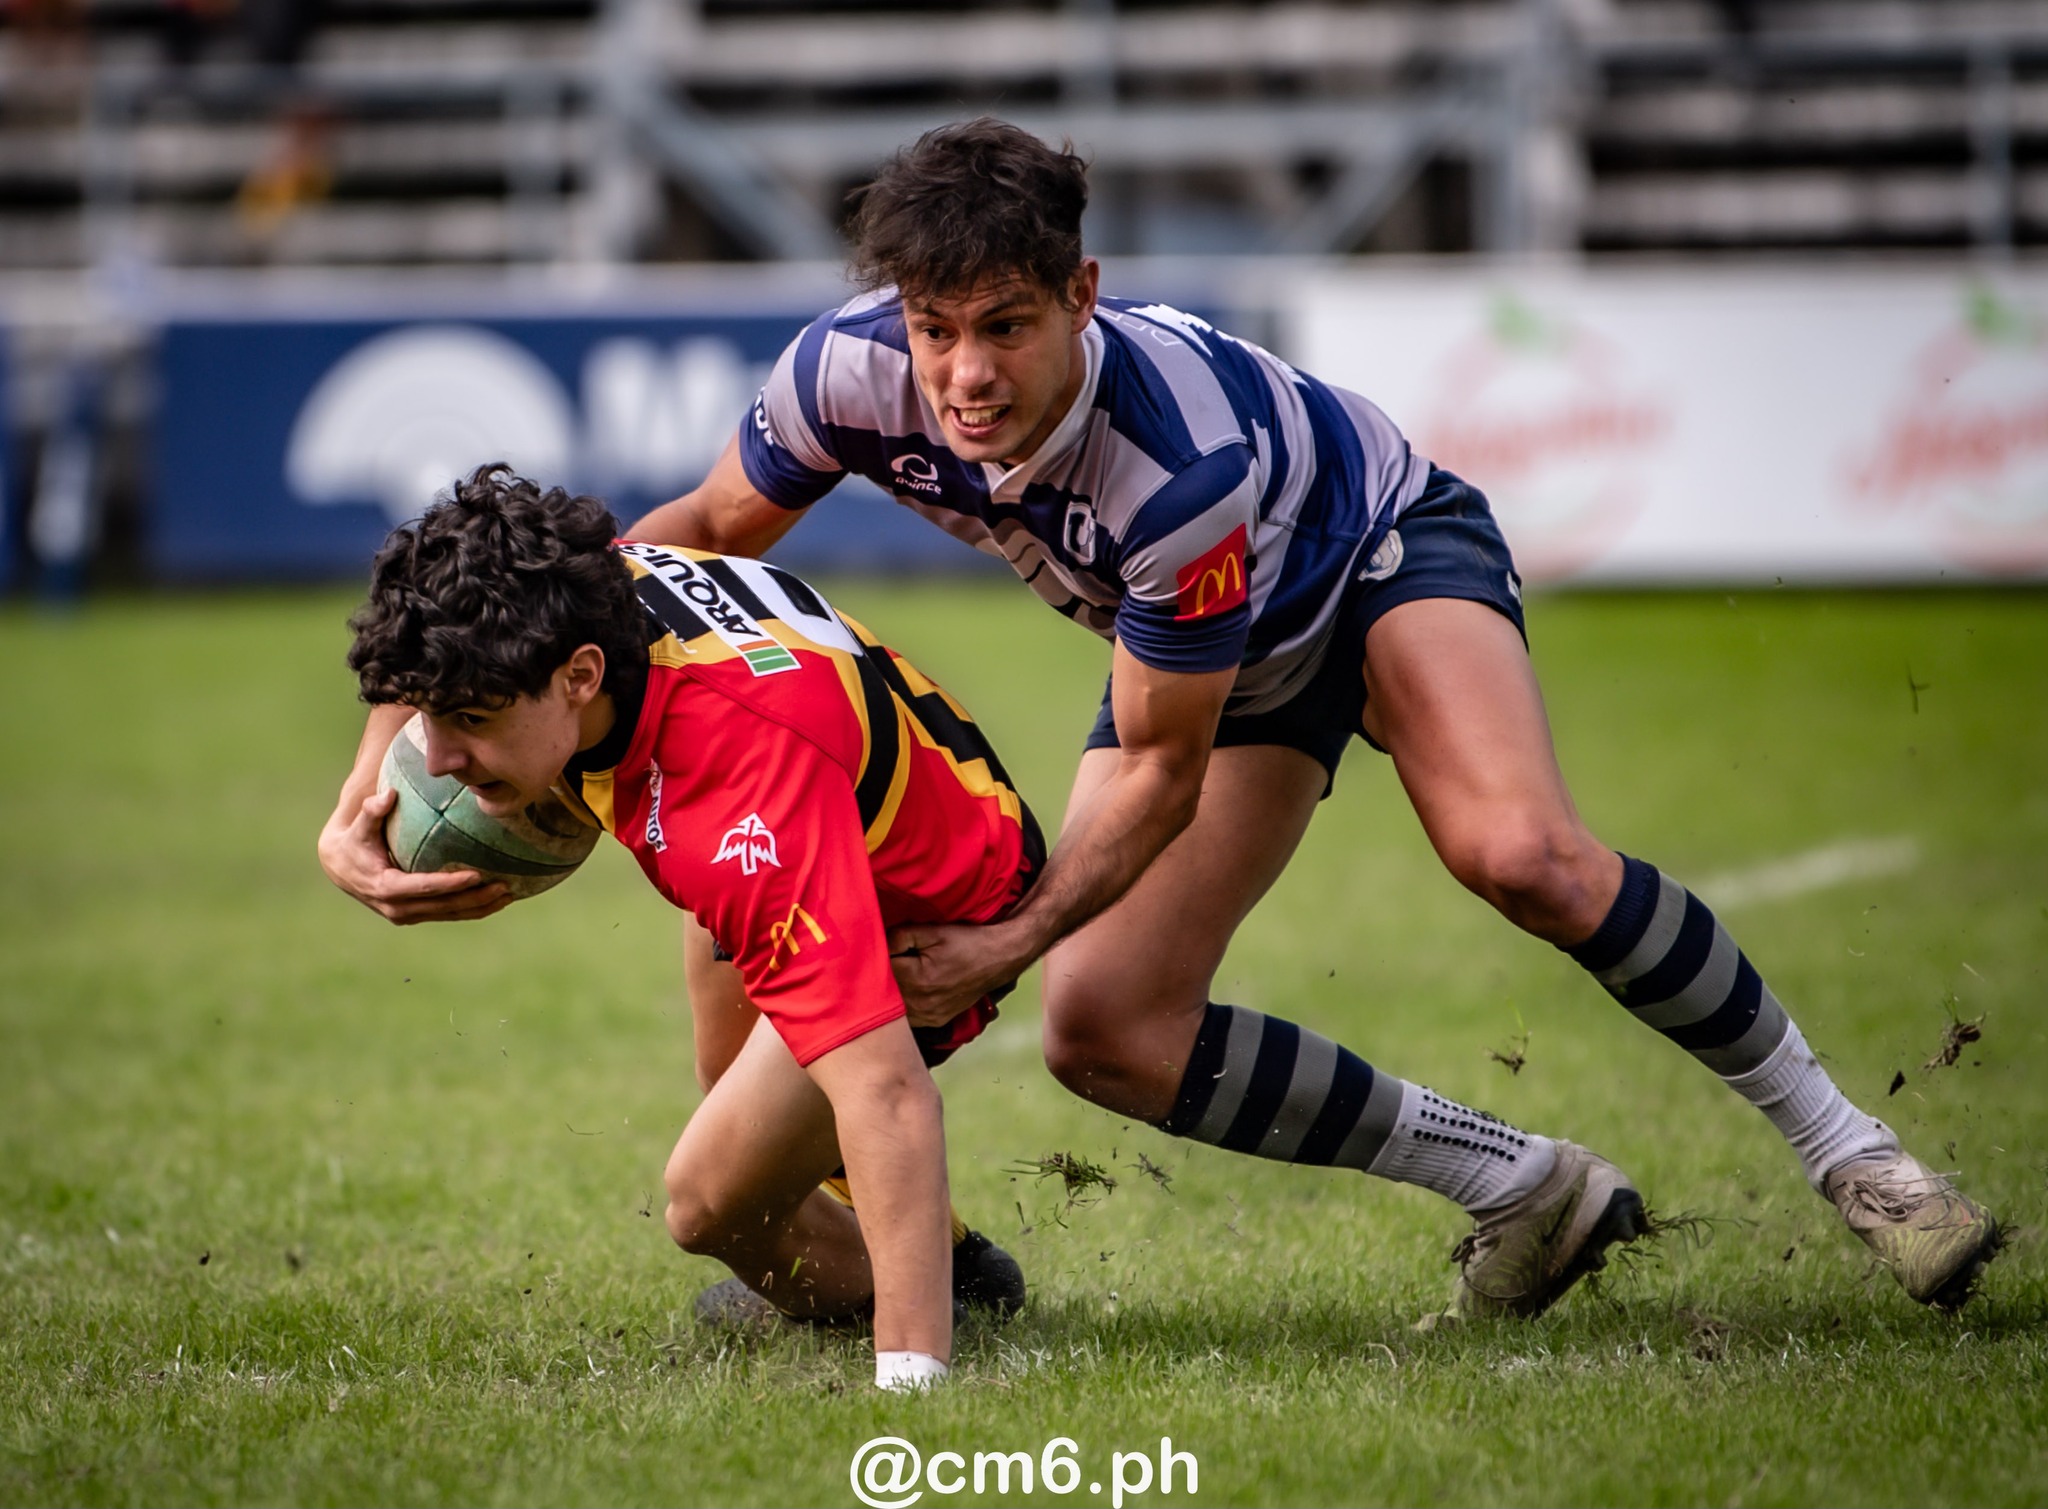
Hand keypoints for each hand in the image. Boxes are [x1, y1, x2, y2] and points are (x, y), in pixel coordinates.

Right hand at [317, 787, 510, 924]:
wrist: (340, 868)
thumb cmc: (354, 841)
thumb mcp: (359, 826)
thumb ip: (372, 811)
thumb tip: (387, 794)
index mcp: (385, 887)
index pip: (423, 888)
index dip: (450, 884)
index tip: (476, 875)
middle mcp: (397, 907)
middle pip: (443, 907)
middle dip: (475, 899)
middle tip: (504, 887)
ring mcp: (407, 915)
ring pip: (449, 915)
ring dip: (480, 907)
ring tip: (509, 895)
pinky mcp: (415, 915)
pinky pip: (448, 914)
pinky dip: (472, 910)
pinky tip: (496, 900)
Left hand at [887, 921, 1029, 1026]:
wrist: (997, 959)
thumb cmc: (965, 941)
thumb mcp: (932, 931)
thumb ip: (900, 936)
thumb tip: (875, 942)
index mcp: (918, 978)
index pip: (879, 972)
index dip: (877, 958)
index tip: (880, 949)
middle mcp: (922, 1002)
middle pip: (883, 994)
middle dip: (879, 977)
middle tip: (883, 961)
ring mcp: (929, 1016)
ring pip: (893, 1009)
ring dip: (889, 995)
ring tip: (896, 975)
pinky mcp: (935, 1021)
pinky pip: (907, 1017)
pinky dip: (902, 1005)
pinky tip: (907, 990)